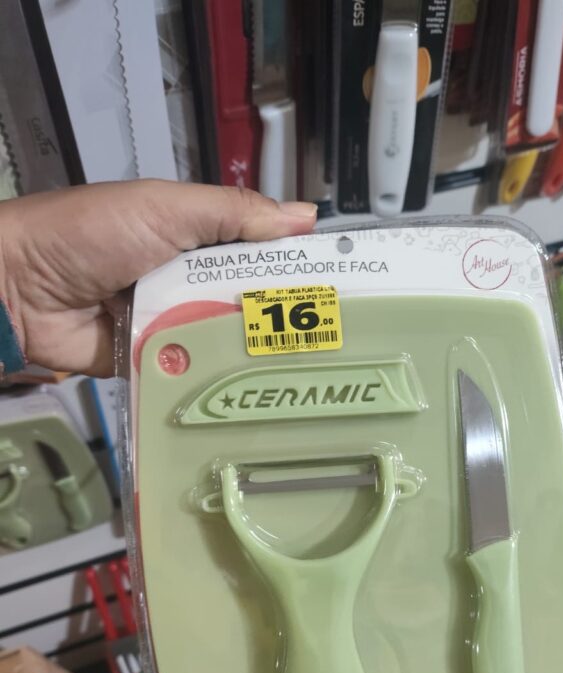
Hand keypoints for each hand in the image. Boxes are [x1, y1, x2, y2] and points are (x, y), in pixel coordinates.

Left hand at [0, 180, 316, 375]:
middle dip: (289, 317)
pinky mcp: (160, 365)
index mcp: (197, 239)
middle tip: (346, 337)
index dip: (300, 265)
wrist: (19, 290)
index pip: (261, 253)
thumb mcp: (165, 208)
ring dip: (262, 352)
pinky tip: (266, 393)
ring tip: (319, 370)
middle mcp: (191, 283)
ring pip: (231, 342)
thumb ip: (232, 213)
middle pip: (252, 302)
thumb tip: (306, 215)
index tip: (348, 284)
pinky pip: (199, 373)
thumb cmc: (91, 235)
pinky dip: (222, 381)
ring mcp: (176, 327)